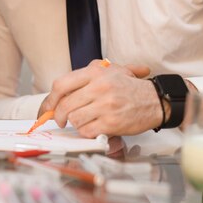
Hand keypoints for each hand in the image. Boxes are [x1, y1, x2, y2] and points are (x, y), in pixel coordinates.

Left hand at [42, 60, 160, 137]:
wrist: (156, 100)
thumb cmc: (131, 87)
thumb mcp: (110, 70)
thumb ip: (86, 76)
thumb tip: (60, 91)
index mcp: (96, 73)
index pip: (61, 85)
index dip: (50, 99)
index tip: (47, 108)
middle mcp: (99, 88)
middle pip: (65, 105)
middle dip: (58, 116)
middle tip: (60, 120)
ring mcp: (105, 106)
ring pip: (74, 119)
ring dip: (75, 123)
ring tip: (83, 120)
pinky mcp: (111, 122)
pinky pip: (87, 131)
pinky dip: (86, 132)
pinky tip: (93, 127)